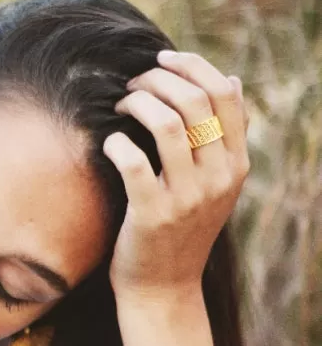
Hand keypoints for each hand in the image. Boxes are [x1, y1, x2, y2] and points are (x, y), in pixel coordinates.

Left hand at [104, 51, 249, 300]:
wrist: (164, 288)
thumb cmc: (182, 229)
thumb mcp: (215, 184)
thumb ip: (223, 138)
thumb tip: (231, 80)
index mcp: (236, 165)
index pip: (225, 94)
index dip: (192, 65)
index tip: (162, 58)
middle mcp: (218, 178)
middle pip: (194, 101)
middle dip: (157, 78)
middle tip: (133, 83)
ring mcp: (187, 197)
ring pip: (165, 122)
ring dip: (136, 101)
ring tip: (120, 104)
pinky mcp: (152, 214)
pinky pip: (132, 160)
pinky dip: (116, 141)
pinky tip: (109, 142)